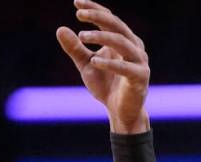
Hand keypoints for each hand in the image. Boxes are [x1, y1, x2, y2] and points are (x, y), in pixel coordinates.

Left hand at [56, 0, 149, 133]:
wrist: (121, 112)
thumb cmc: (106, 86)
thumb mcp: (86, 65)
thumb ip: (76, 48)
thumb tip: (60, 29)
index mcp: (123, 40)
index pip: (110, 18)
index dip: (94, 8)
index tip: (77, 3)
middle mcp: (134, 47)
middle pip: (117, 25)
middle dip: (98, 17)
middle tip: (79, 15)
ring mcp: (139, 62)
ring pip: (123, 42)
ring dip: (102, 37)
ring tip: (82, 36)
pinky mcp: (140, 78)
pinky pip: (125, 67)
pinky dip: (110, 63)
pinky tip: (95, 61)